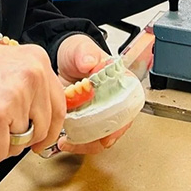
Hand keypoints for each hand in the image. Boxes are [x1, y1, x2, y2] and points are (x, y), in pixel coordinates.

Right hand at [0, 37, 66, 165]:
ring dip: (0, 145)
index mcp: (38, 62)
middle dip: (21, 139)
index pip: (59, 106)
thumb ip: (30, 85)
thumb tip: (42, 120)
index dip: (50, 130)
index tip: (40, 140)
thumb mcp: (11, 63)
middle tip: (2, 136)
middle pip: (42, 129)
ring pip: (20, 143)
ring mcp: (14, 98)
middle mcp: (32, 77)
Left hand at [56, 34, 129, 153]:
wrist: (62, 58)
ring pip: (101, 135)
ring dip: (87, 142)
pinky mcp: (86, 119)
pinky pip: (87, 136)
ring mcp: (101, 112)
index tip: (108, 134)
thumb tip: (89, 62)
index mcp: (122, 83)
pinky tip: (65, 140)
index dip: (121, 123)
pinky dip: (77, 141)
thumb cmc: (77, 52)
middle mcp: (115, 101)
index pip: (129, 107)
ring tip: (69, 142)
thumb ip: (85, 53)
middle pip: (116, 127)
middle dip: (99, 138)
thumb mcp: (81, 48)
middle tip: (82, 140)